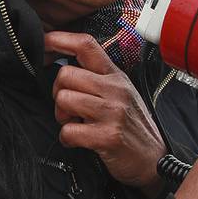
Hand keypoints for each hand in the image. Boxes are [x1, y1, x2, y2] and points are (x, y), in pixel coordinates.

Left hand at [45, 31, 166, 193]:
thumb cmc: (131, 125)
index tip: (45, 43)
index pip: (86, 45)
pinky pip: (68, 131)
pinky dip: (67, 138)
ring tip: (75, 123)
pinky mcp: (107, 136)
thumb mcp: (120, 93)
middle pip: (66, 74)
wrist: (153, 159)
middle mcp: (115, 89)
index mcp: (115, 76)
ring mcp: (112, 112)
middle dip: (58, 92)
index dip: (60, 39)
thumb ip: (96, 78)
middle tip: (68, 108)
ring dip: (61, 116)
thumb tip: (63, 67)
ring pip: (64, 99)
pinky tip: (78, 140)